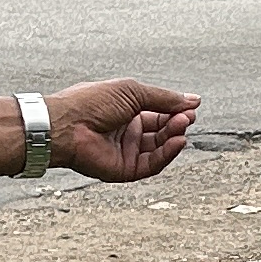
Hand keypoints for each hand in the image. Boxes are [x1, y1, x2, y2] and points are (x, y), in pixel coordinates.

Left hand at [46, 78, 199, 184]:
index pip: (159, 112)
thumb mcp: (133, 91)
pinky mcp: (124, 169)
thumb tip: (193, 100)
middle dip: (177, 123)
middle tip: (188, 117)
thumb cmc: (92, 102)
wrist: (66, 124)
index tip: (192, 106)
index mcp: (127, 111)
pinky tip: (177, 141)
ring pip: (160, 148)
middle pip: (162, 130)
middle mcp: (127, 132)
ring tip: (182, 125)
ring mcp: (126, 151)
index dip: (175, 109)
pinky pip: (152, 164)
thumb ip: (164, 98)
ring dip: (174, 137)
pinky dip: (167, 154)